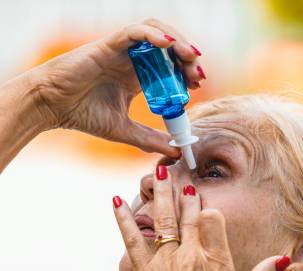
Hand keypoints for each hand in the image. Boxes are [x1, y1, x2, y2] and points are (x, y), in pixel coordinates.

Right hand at [32, 19, 204, 155]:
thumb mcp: (125, 131)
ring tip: (189, 56)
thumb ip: (151, 140)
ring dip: (176, 41)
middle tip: (197, 73)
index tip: (197, 85)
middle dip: (187, 56)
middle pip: (169, 47)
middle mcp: (133, 59)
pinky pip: (135, 31)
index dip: (187, 71)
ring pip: (156, 32)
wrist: (52, 107)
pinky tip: (167, 44)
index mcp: (139, 76)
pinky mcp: (109, 44)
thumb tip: (178, 152)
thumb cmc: (83, 114)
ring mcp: (122, 50)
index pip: (171, 66)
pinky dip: (153, 34)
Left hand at [112, 166, 289, 270]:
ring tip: (156, 173)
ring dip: (159, 193)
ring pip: (162, 218)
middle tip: (176, 169)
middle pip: (186, 213)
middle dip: (182, 190)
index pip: (211, 218)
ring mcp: (165, 262)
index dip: (205, 207)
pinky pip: (132, 239)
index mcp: (216, 260)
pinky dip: (122, 219)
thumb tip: (281, 259)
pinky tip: (116, 201)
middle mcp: (191, 255)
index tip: (200, 198)